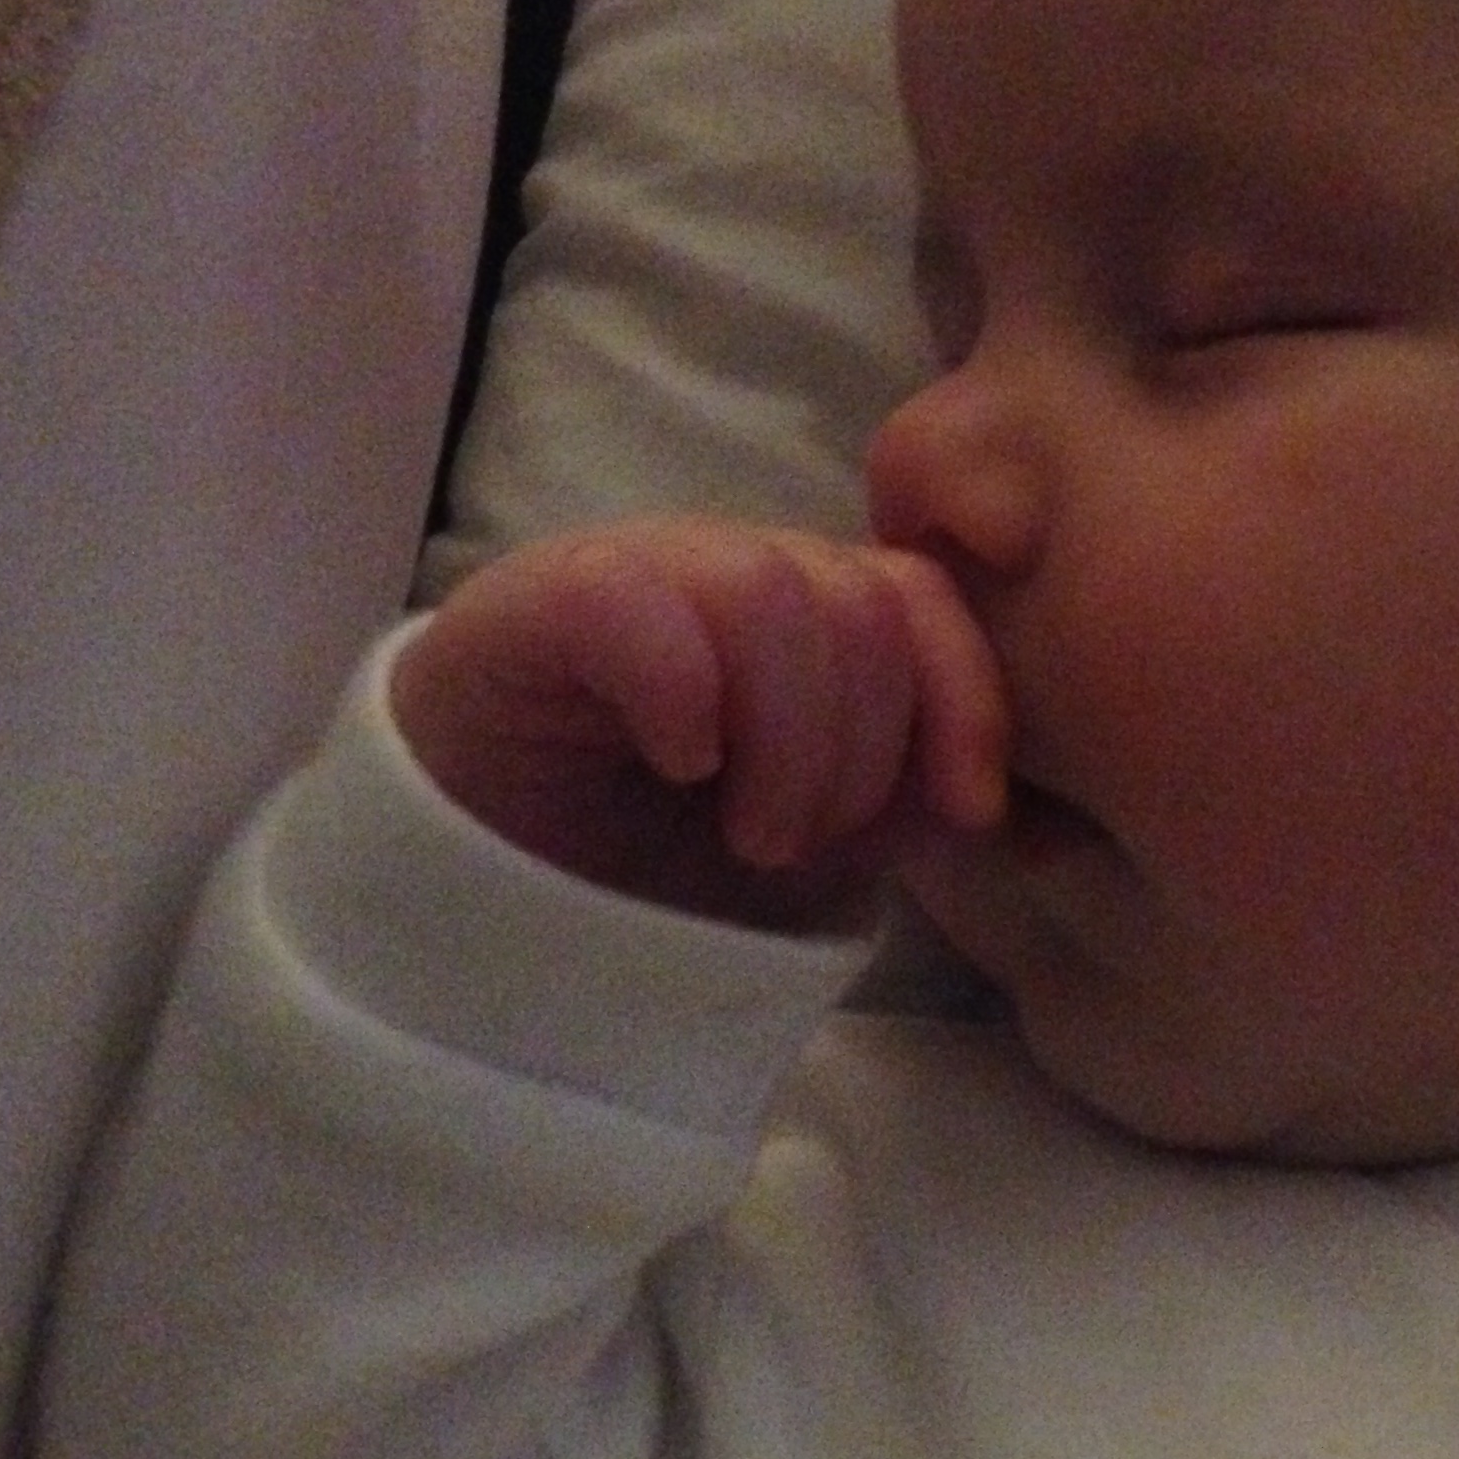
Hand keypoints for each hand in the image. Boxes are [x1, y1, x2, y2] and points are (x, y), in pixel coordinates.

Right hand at [389, 521, 1008, 922]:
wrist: (482, 886)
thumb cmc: (653, 861)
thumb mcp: (807, 850)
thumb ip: (895, 805)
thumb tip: (976, 795)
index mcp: (808, 615)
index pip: (920, 598)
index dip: (965, 699)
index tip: (968, 811)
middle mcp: (732, 572)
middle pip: (859, 603)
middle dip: (858, 754)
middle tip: (793, 844)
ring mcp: (639, 573)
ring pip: (769, 595)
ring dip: (785, 744)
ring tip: (745, 832)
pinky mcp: (544, 601)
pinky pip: (640, 602)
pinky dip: (686, 696)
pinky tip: (680, 762)